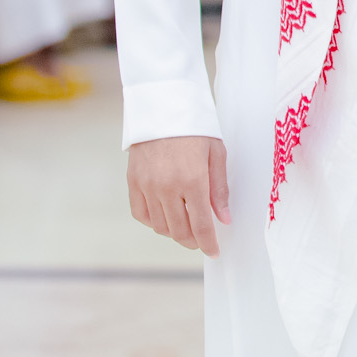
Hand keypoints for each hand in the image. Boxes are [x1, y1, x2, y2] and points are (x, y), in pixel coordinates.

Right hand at [128, 135, 230, 255]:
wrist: (163, 105)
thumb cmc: (195, 127)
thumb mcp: (216, 154)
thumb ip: (219, 189)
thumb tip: (224, 219)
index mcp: (192, 180)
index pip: (201, 225)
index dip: (208, 243)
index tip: (214, 252)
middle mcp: (167, 187)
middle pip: (179, 230)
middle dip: (193, 241)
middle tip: (202, 240)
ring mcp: (147, 186)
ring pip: (160, 226)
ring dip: (174, 232)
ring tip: (186, 227)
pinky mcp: (133, 182)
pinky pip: (142, 214)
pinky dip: (154, 221)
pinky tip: (166, 216)